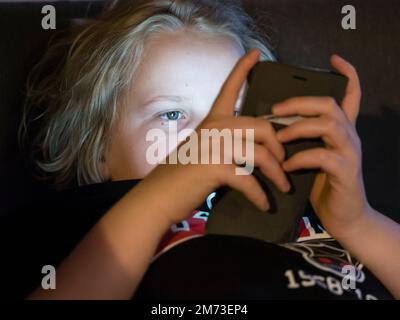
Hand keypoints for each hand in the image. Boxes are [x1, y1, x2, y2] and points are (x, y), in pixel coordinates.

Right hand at [143, 49, 289, 225]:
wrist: (158, 197)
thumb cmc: (182, 176)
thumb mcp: (203, 151)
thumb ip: (224, 144)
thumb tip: (252, 151)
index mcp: (212, 121)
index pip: (229, 89)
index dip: (242, 70)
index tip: (255, 53)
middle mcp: (214, 128)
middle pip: (262, 126)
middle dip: (279, 147)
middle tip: (284, 164)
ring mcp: (214, 146)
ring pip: (261, 154)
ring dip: (277, 174)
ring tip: (283, 187)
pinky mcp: (214, 168)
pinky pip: (249, 180)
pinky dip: (260, 195)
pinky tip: (264, 205)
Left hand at [272, 55, 369, 238]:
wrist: (345, 218)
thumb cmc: (323, 185)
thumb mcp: (312, 157)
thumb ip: (303, 140)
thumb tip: (274, 125)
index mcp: (341, 131)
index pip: (351, 96)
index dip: (347, 75)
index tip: (334, 59)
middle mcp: (349, 136)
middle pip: (330, 105)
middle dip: (301, 102)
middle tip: (276, 108)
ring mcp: (350, 153)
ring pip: (329, 125)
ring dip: (299, 127)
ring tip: (279, 136)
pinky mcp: (346, 172)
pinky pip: (323, 156)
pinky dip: (302, 157)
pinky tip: (287, 165)